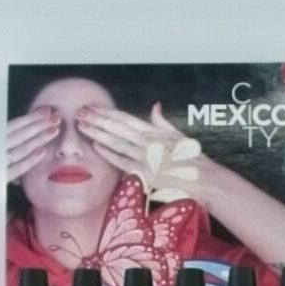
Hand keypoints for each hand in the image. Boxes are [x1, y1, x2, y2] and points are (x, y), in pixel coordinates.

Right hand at [3, 106, 63, 182]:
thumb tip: (21, 127)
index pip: (12, 125)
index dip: (31, 118)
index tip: (46, 111)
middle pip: (18, 135)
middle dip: (38, 125)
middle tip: (56, 118)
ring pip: (19, 149)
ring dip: (38, 139)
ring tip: (54, 131)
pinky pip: (16, 169)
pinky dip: (29, 160)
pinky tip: (42, 153)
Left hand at [78, 105, 202, 200]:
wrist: (205, 179)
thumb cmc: (194, 160)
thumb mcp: (179, 135)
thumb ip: (163, 122)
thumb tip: (155, 106)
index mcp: (154, 131)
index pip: (125, 118)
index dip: (107, 112)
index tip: (93, 107)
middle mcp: (148, 141)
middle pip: (117, 126)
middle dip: (97, 119)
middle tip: (79, 112)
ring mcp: (146, 156)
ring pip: (116, 141)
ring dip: (97, 133)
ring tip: (81, 126)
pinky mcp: (146, 172)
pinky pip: (123, 161)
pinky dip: (109, 153)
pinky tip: (96, 146)